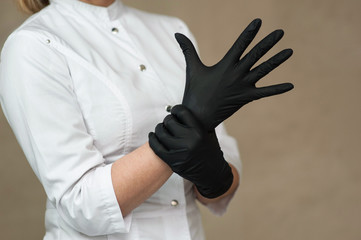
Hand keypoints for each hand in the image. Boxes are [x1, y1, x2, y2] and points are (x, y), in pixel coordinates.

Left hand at [148, 105, 232, 198]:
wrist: (212, 173)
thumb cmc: (210, 151)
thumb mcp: (208, 133)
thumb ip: (196, 122)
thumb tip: (181, 111)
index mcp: (199, 131)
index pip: (182, 112)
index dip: (176, 110)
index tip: (174, 111)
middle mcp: (189, 141)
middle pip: (169, 122)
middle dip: (168, 120)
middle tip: (169, 122)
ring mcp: (180, 152)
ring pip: (161, 133)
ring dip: (159, 128)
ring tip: (161, 128)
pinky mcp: (173, 162)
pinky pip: (157, 148)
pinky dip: (153, 140)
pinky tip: (153, 136)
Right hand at [176, 18, 293, 129]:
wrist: (199, 117)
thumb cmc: (194, 92)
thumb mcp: (192, 69)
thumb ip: (187, 50)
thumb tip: (176, 34)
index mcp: (225, 65)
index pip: (240, 44)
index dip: (249, 32)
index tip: (258, 21)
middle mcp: (237, 74)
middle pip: (256, 54)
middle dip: (269, 42)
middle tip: (281, 31)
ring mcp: (243, 86)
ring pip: (264, 70)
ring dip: (277, 60)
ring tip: (290, 51)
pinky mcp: (246, 98)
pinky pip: (265, 93)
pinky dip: (277, 89)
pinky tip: (291, 85)